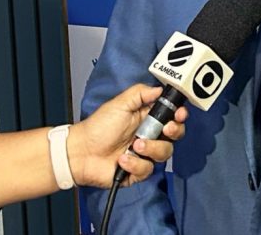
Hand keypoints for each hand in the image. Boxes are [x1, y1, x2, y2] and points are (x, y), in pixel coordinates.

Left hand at [68, 84, 187, 187]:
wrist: (82, 153)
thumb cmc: (98, 127)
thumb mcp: (120, 104)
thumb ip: (140, 93)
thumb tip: (159, 89)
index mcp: (148, 119)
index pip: (172, 117)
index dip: (179, 116)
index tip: (179, 115)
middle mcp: (150, 136)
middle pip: (175, 135)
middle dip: (174, 132)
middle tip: (165, 129)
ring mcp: (145, 154)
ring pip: (164, 153)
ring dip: (151, 148)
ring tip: (133, 146)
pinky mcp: (139, 171)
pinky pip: (148, 169)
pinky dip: (135, 164)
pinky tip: (122, 160)